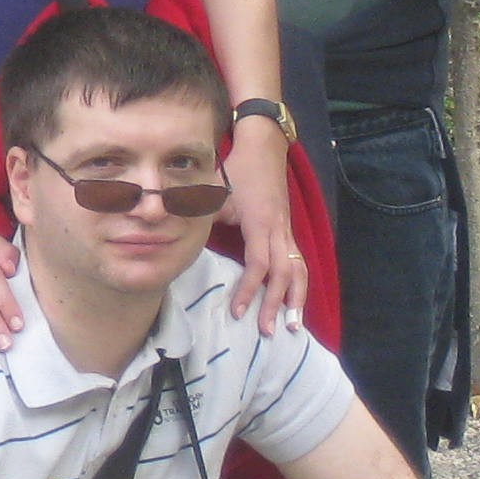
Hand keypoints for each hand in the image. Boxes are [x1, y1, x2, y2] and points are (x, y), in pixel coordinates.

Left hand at [223, 115, 306, 332]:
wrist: (263, 146)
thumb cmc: (237, 169)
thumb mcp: (217, 190)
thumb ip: (204, 214)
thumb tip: (181, 235)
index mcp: (260, 223)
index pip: (259, 265)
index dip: (249, 289)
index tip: (238, 311)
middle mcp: (278, 230)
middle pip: (283, 274)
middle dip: (276, 304)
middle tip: (266, 332)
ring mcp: (286, 231)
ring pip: (298, 270)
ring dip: (296, 299)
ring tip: (292, 327)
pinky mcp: (287, 231)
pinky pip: (297, 262)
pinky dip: (298, 285)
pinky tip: (294, 303)